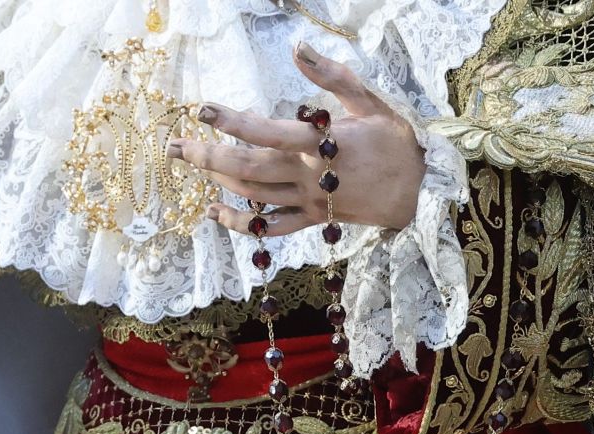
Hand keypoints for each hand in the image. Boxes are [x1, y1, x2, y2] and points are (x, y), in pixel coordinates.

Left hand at [170, 43, 424, 236]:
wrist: (419, 193)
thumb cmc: (395, 142)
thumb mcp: (369, 101)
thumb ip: (331, 75)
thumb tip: (297, 47)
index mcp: (323, 144)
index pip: (268, 133)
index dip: (234, 123)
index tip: (204, 110)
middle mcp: (310, 176)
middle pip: (248, 169)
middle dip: (207, 157)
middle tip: (174, 146)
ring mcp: (310, 201)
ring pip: (254, 195)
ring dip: (217, 180)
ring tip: (191, 162)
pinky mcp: (314, 218)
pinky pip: (271, 227)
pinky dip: (241, 222)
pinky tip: (216, 211)